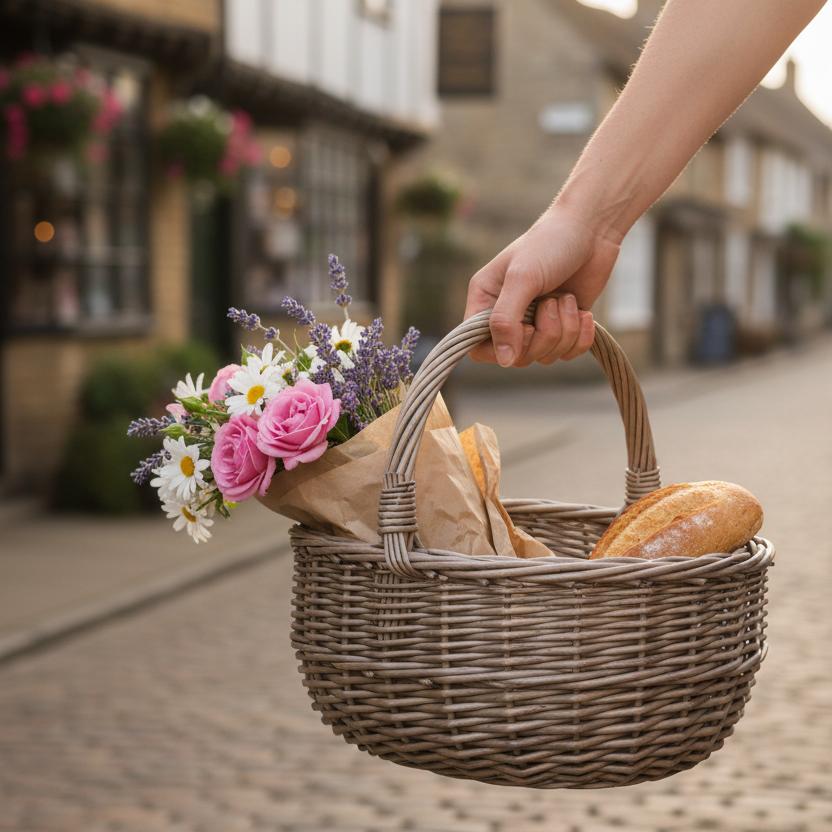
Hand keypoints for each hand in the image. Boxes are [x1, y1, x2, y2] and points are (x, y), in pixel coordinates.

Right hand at [464, 203, 620, 366]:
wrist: (592, 229)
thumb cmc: (550, 244)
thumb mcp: (522, 278)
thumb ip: (505, 319)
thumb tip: (504, 361)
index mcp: (485, 301)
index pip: (478, 348)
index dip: (501, 348)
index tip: (524, 328)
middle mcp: (507, 315)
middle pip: (516, 357)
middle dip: (543, 335)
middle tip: (552, 302)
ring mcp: (536, 323)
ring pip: (544, 356)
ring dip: (564, 331)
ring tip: (567, 299)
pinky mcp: (563, 326)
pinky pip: (567, 353)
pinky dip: (580, 337)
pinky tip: (584, 313)